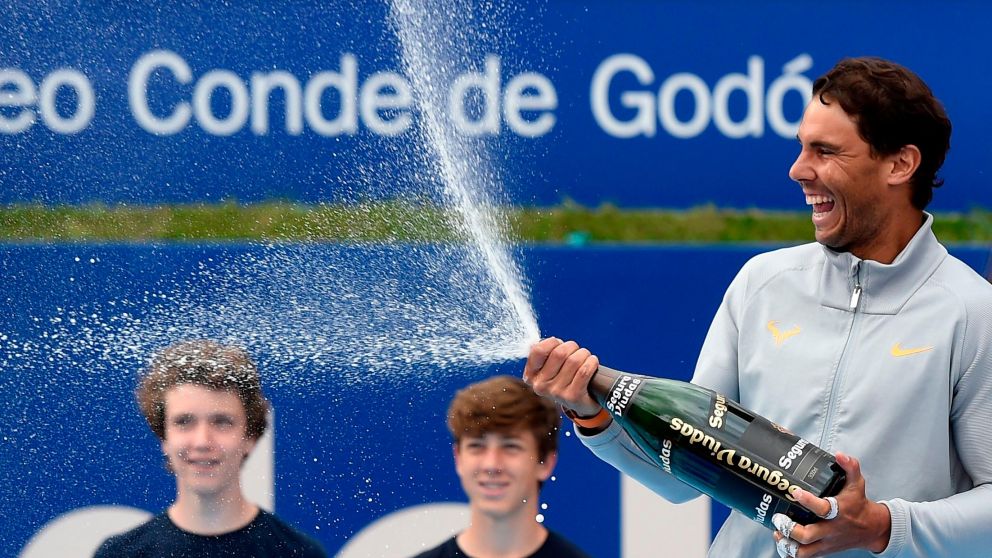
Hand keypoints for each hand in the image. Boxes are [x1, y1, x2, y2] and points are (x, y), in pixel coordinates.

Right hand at [523, 337, 600, 416]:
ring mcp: (557, 392)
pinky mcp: (573, 396)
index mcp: (531, 376)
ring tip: (585, 358)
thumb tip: (544, 341)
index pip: (538, 350)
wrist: (581, 404)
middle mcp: (541, 385)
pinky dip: (591, 363)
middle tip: (576, 351)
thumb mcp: (550, 369)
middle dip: (572, 347)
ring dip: (584, 354)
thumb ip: (544, 354)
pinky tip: (592, 363)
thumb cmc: (565, 379)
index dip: (553, 342)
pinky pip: (584, 371)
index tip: (560, 345)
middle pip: (559, 353)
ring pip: (574, 360)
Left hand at [771, 452, 890, 556]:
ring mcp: (825, 543)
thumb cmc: (858, 504)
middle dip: (789, 528)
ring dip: (786, 543)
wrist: (871, 529)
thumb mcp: (857, 483)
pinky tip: (781, 542)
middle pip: (807, 535)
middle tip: (778, 517)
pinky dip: (789, 553)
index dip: (808, 501)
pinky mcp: (822, 551)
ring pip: (803, 552)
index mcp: (839, 512)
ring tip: (777, 532)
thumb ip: (850, 466)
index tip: (795, 491)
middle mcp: (831, 530)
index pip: (823, 509)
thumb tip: (839, 454)